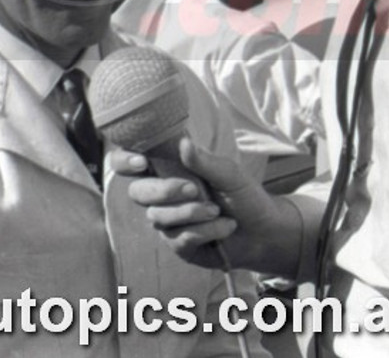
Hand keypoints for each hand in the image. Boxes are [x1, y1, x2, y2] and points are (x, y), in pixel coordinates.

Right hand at [110, 136, 304, 277]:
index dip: (124, 161)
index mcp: (167, 170)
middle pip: (137, 192)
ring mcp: (167, 222)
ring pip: (158, 217)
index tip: (142, 163)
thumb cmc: (244, 195)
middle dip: (165, 191)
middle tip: (195, 190)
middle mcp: (161, 196)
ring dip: (192, 213)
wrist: (264, 232)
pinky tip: (224, 228)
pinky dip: (205, 231)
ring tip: (217, 211)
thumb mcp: (229, 173)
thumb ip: (204, 161)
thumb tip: (183, 143)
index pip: (128, 163)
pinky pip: (178, 239)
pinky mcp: (178, 245)